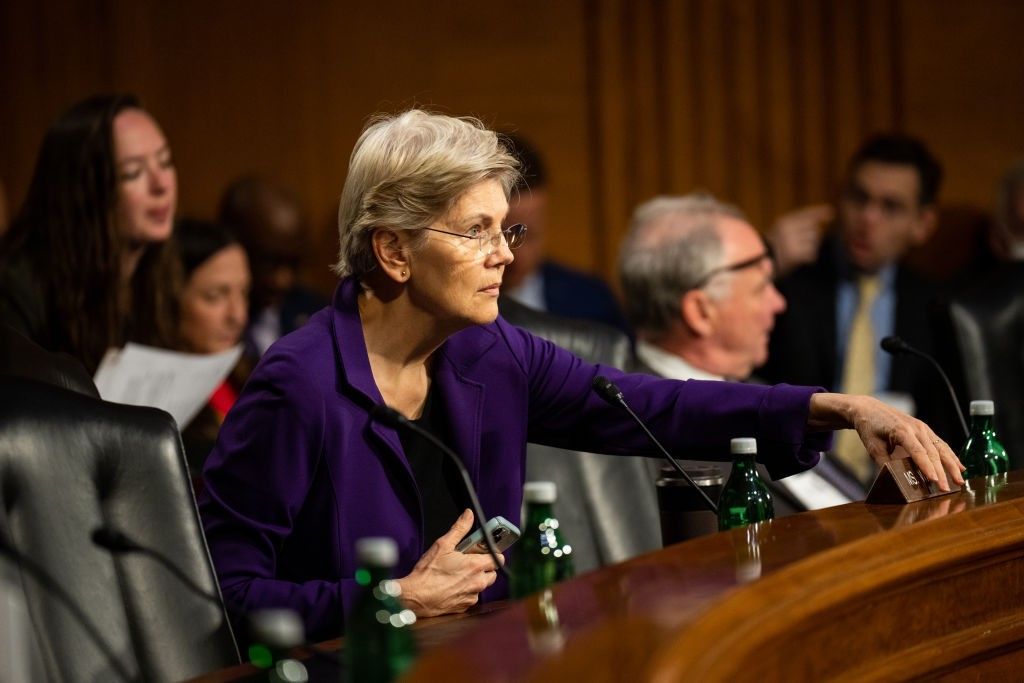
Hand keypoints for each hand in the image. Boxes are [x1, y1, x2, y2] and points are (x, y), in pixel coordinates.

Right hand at [396, 509, 501, 616]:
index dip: (492, 553)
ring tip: (458, 574)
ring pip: (481, 586)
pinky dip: (466, 591)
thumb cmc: (428, 572)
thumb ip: (459, 528)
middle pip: (492, 573)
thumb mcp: (443, 545)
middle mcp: (478, 582)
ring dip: (475, 580)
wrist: (416, 597)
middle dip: (484, 567)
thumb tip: (469, 515)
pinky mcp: (465, 607)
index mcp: (476, 565)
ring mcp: (472, 596)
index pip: (499, 559)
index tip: (484, 551)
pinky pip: (472, 597)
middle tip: (469, 562)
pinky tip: (453, 586)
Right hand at [767, 204, 833, 276]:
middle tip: (801, 244)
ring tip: (799, 252)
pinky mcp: (795, 255)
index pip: (806, 214)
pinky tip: (802, 260)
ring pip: (814, 242)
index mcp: (784, 221)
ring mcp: (792, 242)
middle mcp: (788, 229)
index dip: (819, 212)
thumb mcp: (780, 229)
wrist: (758, 263)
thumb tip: (819, 222)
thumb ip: (797, 224)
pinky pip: (811, 253)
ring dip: (810, 248)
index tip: (831, 212)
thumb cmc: (771, 246)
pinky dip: (809, 258)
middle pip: (814, 229)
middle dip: (812, 237)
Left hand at [808, 393, 965, 490]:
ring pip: (941, 448)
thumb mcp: (873, 447)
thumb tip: (895, 481)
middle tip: (946, 489)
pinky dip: (951, 456)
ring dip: (952, 465)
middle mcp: (916, 428)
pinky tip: (959, 467)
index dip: (927, 467)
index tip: (935, 481)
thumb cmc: (869, 427)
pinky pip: (940, 444)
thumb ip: (884, 463)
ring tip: (960, 481)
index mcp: (902, 431)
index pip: (918, 452)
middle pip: (933, 452)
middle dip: (942, 472)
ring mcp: (922, 427)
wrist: (869, 408)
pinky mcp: (925, 429)